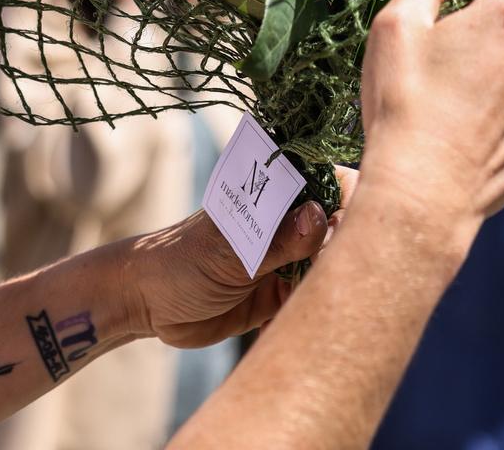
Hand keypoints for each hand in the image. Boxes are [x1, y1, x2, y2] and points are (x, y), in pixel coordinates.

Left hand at [126, 168, 356, 348]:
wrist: (147, 305)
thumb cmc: (180, 261)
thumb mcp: (229, 252)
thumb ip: (276, 240)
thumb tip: (320, 216)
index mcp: (272, 196)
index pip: (326, 181)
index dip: (350, 197)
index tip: (357, 223)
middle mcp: (286, 223)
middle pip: (339, 225)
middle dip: (350, 246)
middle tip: (339, 271)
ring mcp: (286, 260)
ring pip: (330, 265)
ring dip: (335, 282)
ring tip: (331, 299)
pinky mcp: (281, 298)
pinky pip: (313, 301)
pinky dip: (319, 310)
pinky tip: (318, 321)